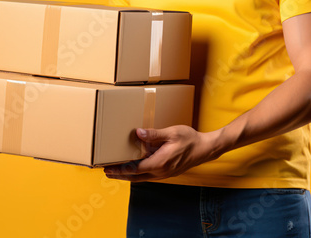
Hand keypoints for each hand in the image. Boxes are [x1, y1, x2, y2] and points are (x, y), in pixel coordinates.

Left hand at [104, 125, 221, 181]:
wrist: (205, 149)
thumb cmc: (189, 139)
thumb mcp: (171, 133)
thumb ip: (153, 134)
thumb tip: (137, 133)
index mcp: (159, 163)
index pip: (134, 169)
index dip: (119, 169)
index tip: (107, 168)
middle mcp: (160, 172)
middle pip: (134, 177)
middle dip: (119, 175)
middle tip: (105, 172)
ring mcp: (164, 174)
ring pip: (141, 177)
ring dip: (127, 175)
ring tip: (115, 172)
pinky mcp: (166, 172)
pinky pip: (147, 175)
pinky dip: (137, 173)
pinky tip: (132, 169)